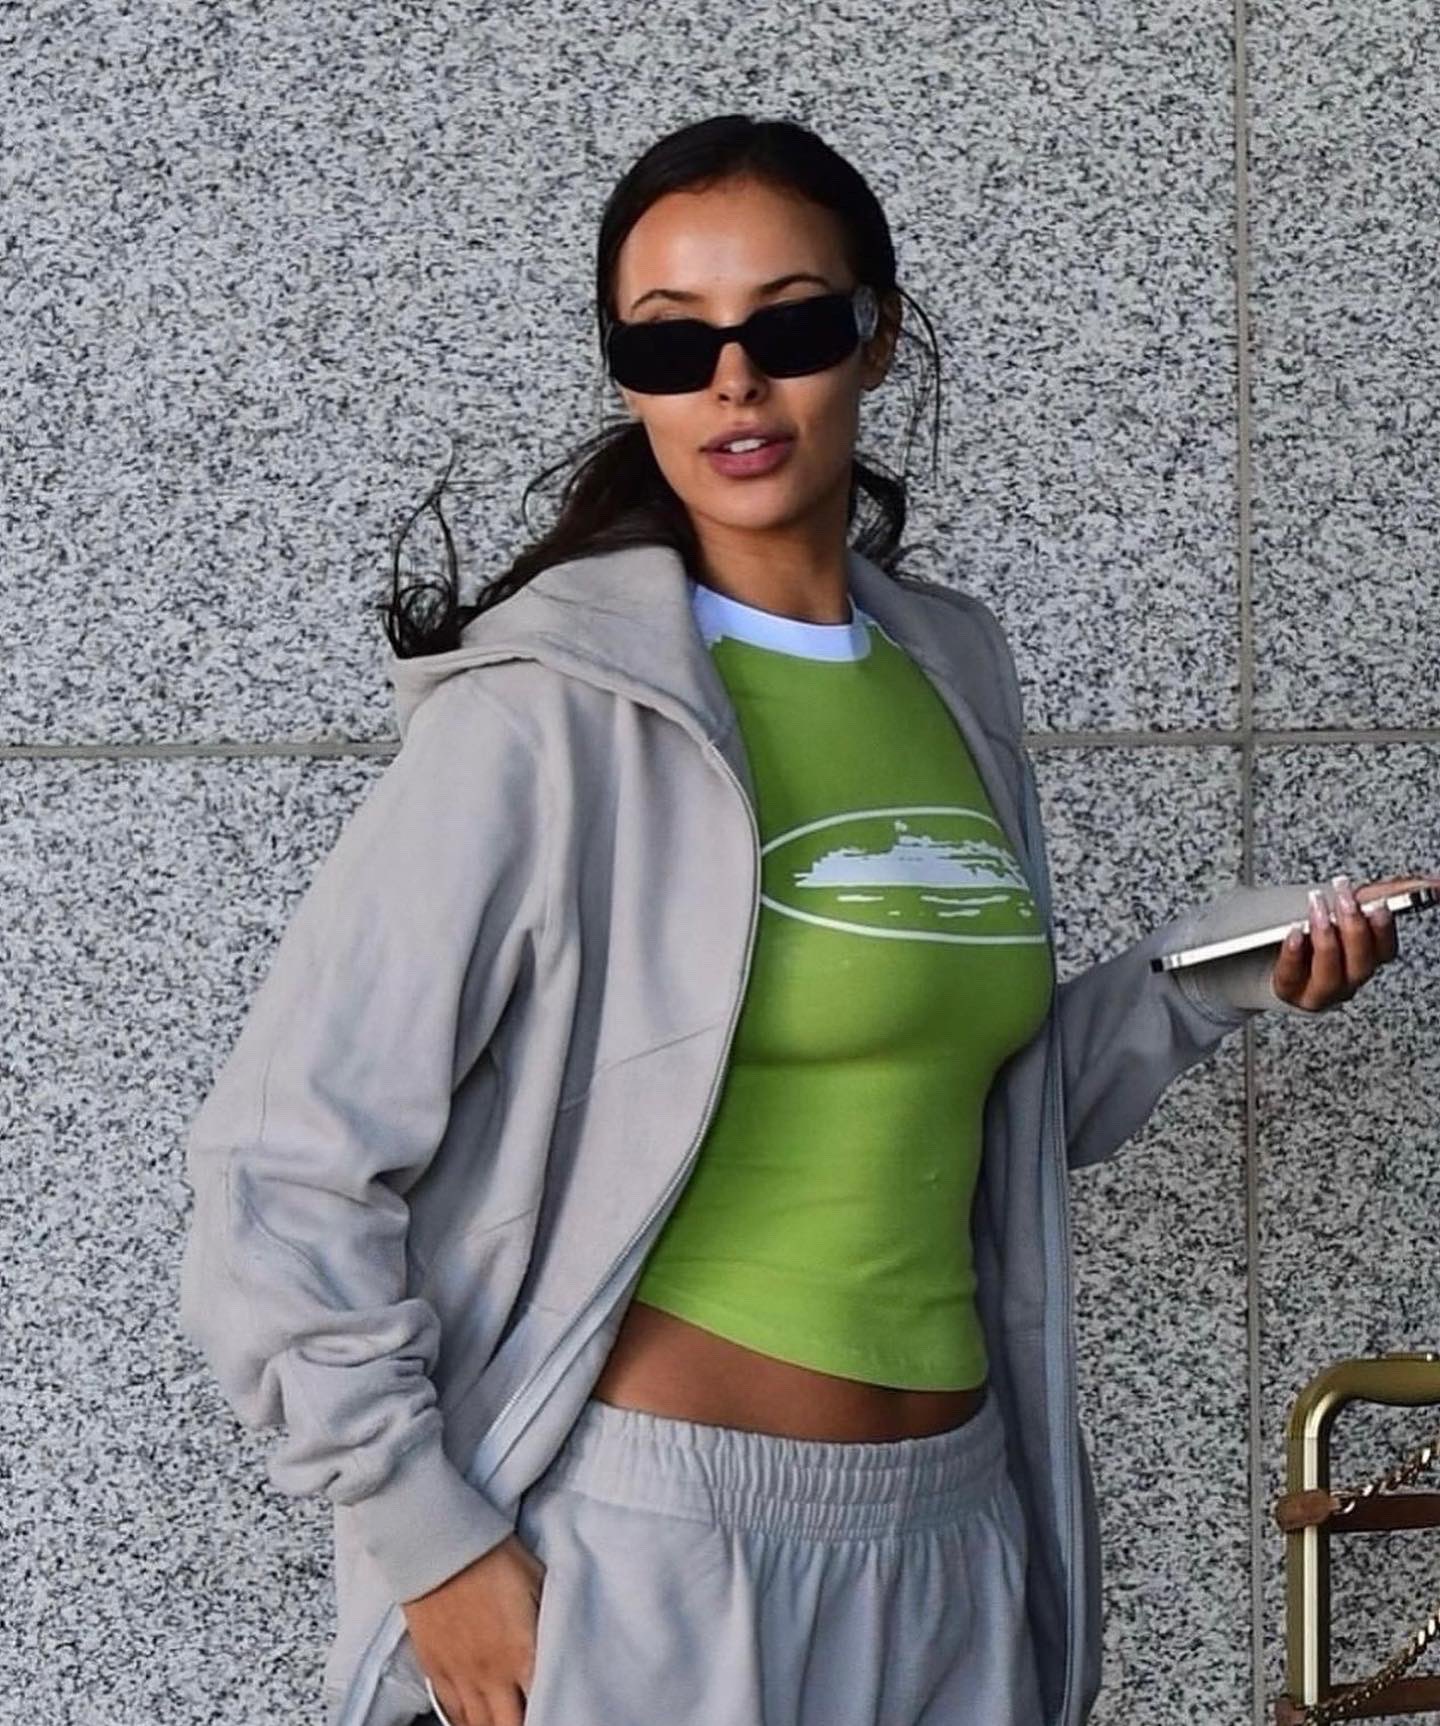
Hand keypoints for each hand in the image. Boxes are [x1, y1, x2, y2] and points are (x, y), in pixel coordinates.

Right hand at [400, 1532, 545, 1725]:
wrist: (438, 1544)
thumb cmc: (492, 1555)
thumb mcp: (538, 1582)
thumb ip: (549, 1620)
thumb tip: (564, 1641)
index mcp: (522, 1654)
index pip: (543, 1706)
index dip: (553, 1713)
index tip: (561, 1711)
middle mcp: (491, 1674)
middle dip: (522, 1725)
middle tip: (534, 1719)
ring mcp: (460, 1675)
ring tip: (507, 1723)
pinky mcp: (435, 1668)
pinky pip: (452, 1711)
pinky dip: (466, 1722)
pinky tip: (475, 1721)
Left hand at [1269, 873, 1439, 1012]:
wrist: (1264, 951)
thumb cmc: (1313, 928)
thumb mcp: (1344, 905)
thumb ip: (1384, 892)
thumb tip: (1434, 880)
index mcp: (1367, 958)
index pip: (1386, 950)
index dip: (1384, 929)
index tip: (1379, 905)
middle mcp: (1348, 979)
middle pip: (1361, 963)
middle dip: (1354, 927)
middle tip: (1343, 895)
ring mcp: (1319, 991)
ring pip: (1330, 975)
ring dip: (1326, 938)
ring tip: (1316, 908)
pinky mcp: (1289, 992)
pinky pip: (1292, 978)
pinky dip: (1294, 953)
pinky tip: (1293, 932)